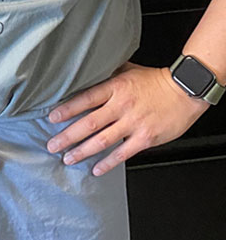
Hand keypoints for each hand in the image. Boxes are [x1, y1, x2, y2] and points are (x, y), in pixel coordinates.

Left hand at [46, 62, 207, 175]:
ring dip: (82, 151)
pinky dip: (108, 163)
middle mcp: (121, 107)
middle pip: (88, 124)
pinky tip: (96, 169)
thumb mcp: (128, 70)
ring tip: (68, 158)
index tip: (52, 118)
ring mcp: (133, 124)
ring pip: (102, 141)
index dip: (66, 110)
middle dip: (67, 137)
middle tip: (52, 145)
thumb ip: (107, 74)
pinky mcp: (145, 138)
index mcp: (115, 88)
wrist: (186, 91)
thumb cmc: (157, 81)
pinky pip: (123, 153)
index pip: (84, 99)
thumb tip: (86, 73)